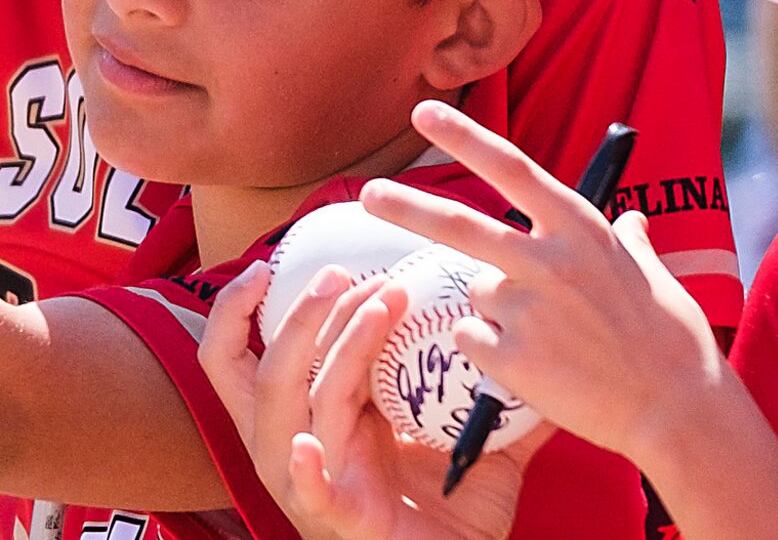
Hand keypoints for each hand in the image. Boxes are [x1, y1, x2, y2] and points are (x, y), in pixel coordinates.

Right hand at [203, 262, 537, 539]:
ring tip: (377, 309)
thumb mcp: (467, 434)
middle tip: (344, 275)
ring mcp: (316, 476)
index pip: (251, 352)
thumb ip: (491, 388)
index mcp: (319, 415)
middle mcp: (303, 439)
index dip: (241, 307)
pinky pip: (313, 490)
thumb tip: (536, 334)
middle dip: (299, 315)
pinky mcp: (341, 516)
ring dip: (334, 349)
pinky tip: (311, 447)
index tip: (273, 262)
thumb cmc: (458, 507)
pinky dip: (306, 469)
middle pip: (271, 368)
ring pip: (299, 403)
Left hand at [359, 101, 731, 478]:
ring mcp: (526, 308)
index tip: (423, 110)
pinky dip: (489, 349)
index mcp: (579, 231)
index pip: (511, 168)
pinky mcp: (511, 356)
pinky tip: (537, 366)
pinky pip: (472, 339)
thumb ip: (628, 243)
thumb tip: (632, 219)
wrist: (680, 412)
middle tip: (366, 194)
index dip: (463, 136)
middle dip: (406, 206)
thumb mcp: (653, 276)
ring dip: (495, 310)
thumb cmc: (672, 342)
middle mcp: (547, 260)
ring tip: (550, 339)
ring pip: (475, 293)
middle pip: (459, 224)